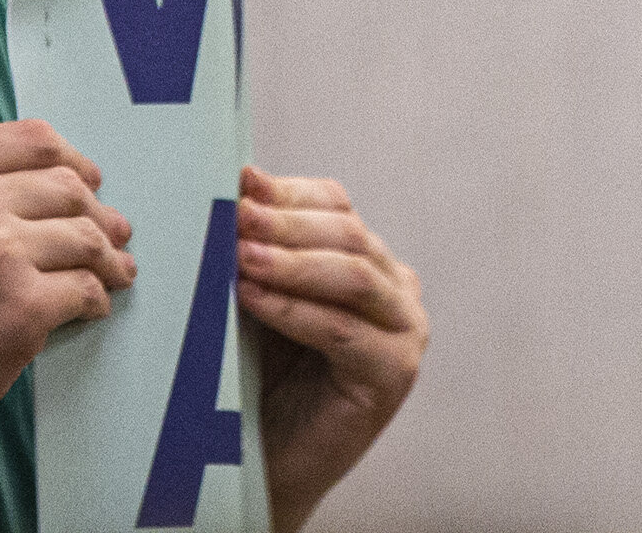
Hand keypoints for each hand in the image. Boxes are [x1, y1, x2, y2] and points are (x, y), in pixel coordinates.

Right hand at [0, 119, 135, 450]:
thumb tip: (54, 181)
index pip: (30, 139)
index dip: (70, 157)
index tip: (87, 176)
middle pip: (64, 185)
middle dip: (96, 208)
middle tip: (113, 228)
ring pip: (83, 235)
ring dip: (108, 255)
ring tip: (117, 267)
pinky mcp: (20, 309)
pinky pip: (84, 289)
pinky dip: (98, 298)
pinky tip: (96, 304)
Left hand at [237, 165, 426, 532]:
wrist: (269, 460)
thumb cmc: (263, 375)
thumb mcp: (264, 296)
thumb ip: (262, 246)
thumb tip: (239, 182)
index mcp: (372, 260)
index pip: (336, 205)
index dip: (287, 191)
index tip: (239, 181)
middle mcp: (398, 289)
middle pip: (347, 233)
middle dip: (285, 222)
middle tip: (235, 215)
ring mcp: (406, 332)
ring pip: (351, 274)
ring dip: (289, 262)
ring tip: (240, 255)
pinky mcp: (394, 374)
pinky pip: (342, 329)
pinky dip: (293, 309)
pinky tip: (253, 297)